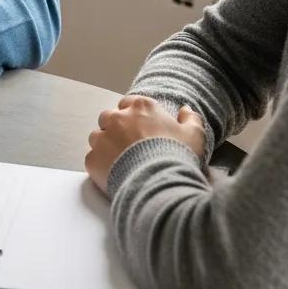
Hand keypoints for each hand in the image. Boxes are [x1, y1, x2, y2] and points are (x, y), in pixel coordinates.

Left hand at [85, 95, 205, 193]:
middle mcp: (117, 117)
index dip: (134, 117)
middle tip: (129, 147)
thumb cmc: (178, 157)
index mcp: (140, 107)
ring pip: (97, 137)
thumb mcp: (194, 136)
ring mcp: (102, 137)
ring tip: (121, 162)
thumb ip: (190, 118)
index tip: (141, 130)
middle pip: (109, 118)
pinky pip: (93, 159)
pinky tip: (115, 176)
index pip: (129, 103)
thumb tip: (185, 109)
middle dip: (116, 129)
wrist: (160, 185)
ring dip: (106, 146)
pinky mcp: (92, 158)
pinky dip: (101, 166)